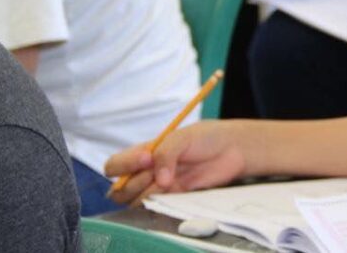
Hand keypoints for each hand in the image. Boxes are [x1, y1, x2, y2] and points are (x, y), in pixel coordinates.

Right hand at [104, 121, 246, 204]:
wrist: (232, 148)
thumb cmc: (205, 137)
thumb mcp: (182, 137)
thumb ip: (166, 154)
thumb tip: (160, 181)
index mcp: (142, 154)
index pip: (114, 165)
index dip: (124, 166)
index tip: (146, 158)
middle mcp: (147, 172)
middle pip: (120, 190)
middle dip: (135, 183)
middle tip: (156, 174)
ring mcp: (160, 187)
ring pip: (135, 202)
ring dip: (146, 195)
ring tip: (168, 182)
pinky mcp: (175, 198)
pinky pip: (157, 208)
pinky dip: (159, 205)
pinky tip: (173, 193)